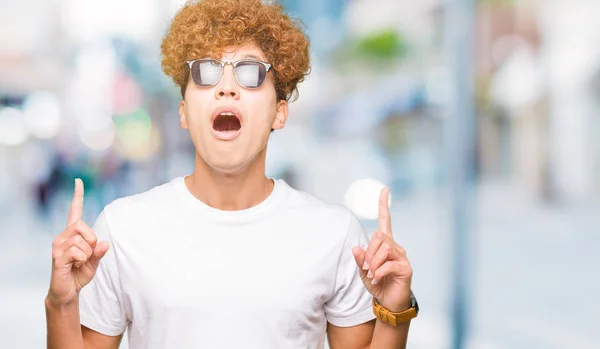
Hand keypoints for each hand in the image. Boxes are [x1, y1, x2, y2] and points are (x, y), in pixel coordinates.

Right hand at [47, 179, 109, 306]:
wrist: (68, 291)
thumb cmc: (79, 273)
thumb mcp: (94, 261)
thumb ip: (100, 252)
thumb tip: (105, 243)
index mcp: (72, 233)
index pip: (74, 211)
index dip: (77, 196)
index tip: (78, 181)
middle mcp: (62, 236)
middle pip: (82, 226)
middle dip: (91, 240)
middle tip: (87, 254)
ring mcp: (58, 245)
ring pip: (82, 241)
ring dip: (87, 253)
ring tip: (79, 262)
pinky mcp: (57, 255)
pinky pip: (77, 251)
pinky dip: (82, 259)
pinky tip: (75, 265)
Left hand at [352, 187, 412, 311]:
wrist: (388, 303)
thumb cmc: (377, 284)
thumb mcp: (363, 271)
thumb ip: (360, 259)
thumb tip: (356, 248)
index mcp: (385, 245)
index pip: (385, 221)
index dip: (384, 205)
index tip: (384, 189)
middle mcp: (396, 247)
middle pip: (379, 236)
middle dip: (368, 252)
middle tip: (366, 267)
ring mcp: (402, 257)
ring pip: (383, 249)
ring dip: (373, 263)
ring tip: (372, 275)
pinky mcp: (406, 268)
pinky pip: (388, 264)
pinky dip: (378, 272)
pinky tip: (376, 279)